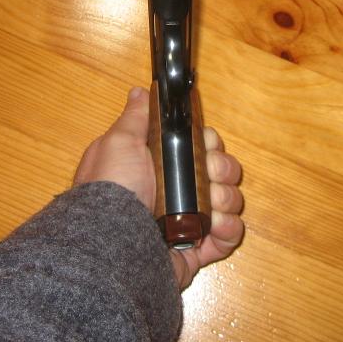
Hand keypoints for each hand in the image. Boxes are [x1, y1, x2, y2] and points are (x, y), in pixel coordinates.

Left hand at [73, 86, 243, 287]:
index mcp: (160, 165)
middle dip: (223, 168)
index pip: (199, 147)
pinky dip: (229, 228)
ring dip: (227, 198)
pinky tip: (215, 226)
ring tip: (211, 204)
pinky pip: (229, 234)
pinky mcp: (199, 249)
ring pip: (229, 200)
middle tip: (210, 173)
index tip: (205, 143)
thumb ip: (135, 118)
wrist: (112, 242)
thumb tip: (140, 92)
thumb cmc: (114, 187)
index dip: (208, 143)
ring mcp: (190, 221)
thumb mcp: (118, 143)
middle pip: (220, 171)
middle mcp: (176, 192)